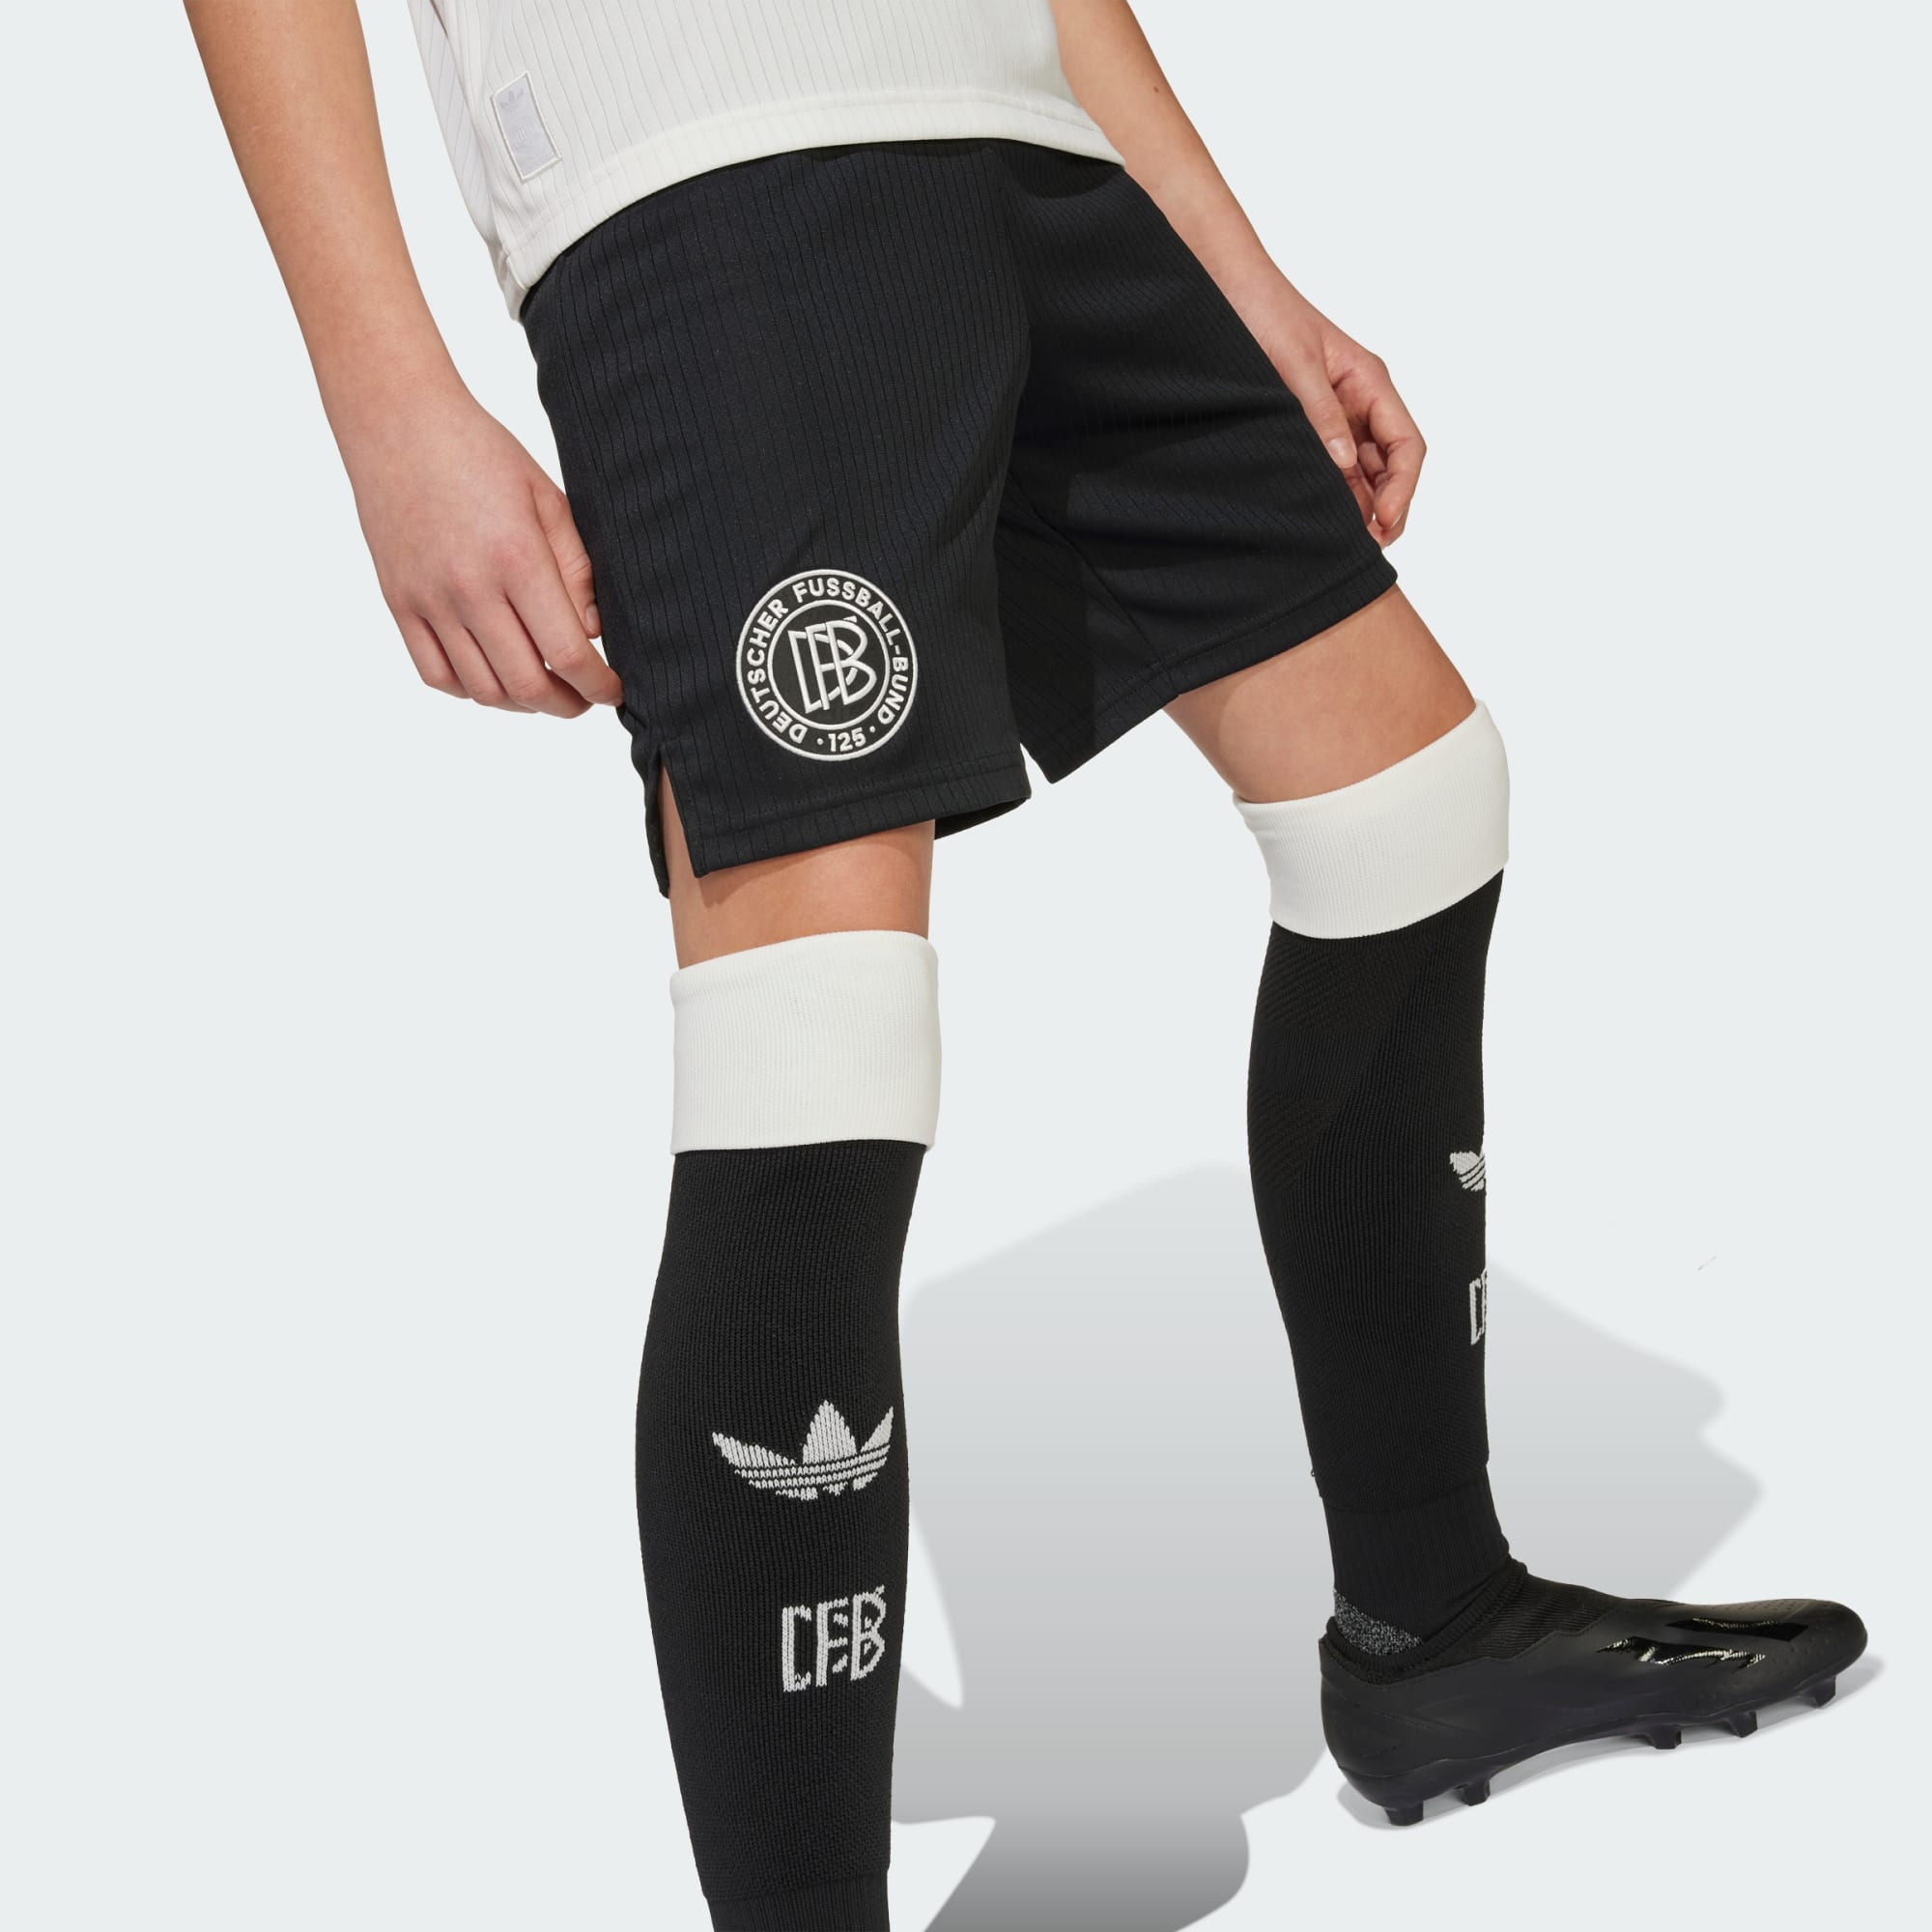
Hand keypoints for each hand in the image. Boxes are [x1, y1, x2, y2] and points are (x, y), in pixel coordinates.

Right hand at [341, 382, 620, 715]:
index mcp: (517, 559)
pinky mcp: (400, 603)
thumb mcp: (548, 499)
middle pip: (527, 685)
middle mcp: (470, 588)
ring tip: (544, 691)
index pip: (568, 653)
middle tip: (584, 700)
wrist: (398, 422)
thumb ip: (577, 569)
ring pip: (483, 690)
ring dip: (522, 704)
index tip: (613, 692)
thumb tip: (594, 632)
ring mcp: (429, 601)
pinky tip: (495, 677)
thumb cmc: (481, 453)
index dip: (599, 686)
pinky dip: (472, 691)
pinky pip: (436, 674)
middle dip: (567, 705)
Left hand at [1227, 271, 1425, 545]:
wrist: (1224, 286)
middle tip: (1362, 548)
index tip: (1382, 523)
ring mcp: (1333, 415)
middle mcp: (1358, 401)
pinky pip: (1328, 466)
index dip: (1401, 489)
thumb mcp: (1294, 365)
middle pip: (1389, 467)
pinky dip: (1329, 493)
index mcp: (1369, 381)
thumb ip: (1321, 416)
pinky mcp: (1304, 424)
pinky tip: (1315, 516)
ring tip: (1338, 541)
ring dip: (1356, 506)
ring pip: (1360, 472)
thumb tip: (1345, 467)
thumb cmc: (1262, 311)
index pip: (1406, 445)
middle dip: (1384, 508)